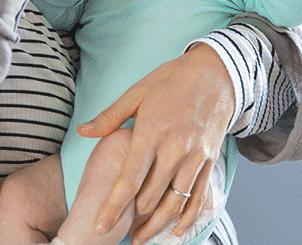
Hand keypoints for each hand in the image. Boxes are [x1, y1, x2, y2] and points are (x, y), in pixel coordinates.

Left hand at [77, 45, 233, 243]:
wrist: (218, 72)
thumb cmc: (173, 79)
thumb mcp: (138, 91)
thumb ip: (110, 117)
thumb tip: (83, 131)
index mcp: (151, 132)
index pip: (129, 180)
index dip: (113, 207)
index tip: (99, 225)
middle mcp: (175, 149)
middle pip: (150, 197)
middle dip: (131, 219)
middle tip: (116, 230)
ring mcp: (195, 157)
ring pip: (174, 203)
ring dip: (156, 225)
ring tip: (140, 238)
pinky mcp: (209, 161)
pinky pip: (198, 197)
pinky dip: (187, 218)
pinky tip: (175, 231)